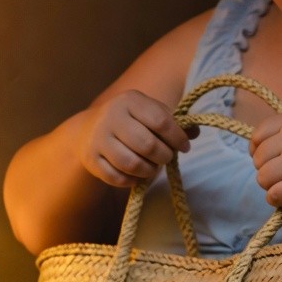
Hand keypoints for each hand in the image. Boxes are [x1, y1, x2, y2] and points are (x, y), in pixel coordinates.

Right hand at [78, 90, 196, 187]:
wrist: (87, 130)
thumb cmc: (129, 121)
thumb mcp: (150, 113)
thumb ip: (173, 122)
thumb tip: (194, 133)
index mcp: (130, 100)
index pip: (161, 121)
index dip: (177, 138)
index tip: (184, 146)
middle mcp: (112, 116)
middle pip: (147, 145)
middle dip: (164, 156)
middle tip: (167, 157)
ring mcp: (98, 138)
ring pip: (132, 164)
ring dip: (149, 170)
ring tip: (152, 167)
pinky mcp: (91, 159)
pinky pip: (117, 178)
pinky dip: (131, 180)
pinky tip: (136, 175)